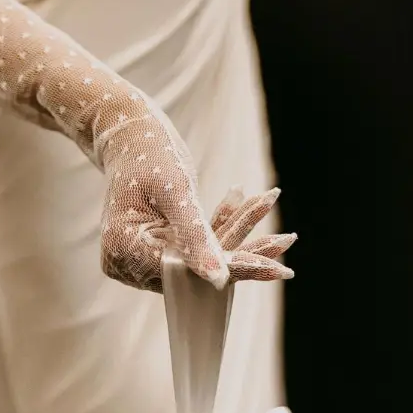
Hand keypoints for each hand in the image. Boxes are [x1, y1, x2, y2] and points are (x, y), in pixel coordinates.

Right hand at [96, 94, 295, 292]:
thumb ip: (195, 238)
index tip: (275, 268)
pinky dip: (227, 228)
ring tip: (286, 234)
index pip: (184, 274)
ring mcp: (143, 256)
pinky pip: (199, 246)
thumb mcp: (176, 193)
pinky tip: (257, 207)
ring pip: (202, 260)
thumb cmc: (149, 151)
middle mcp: (130, 262)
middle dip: (244, 256)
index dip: (230, 270)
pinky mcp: (159, 246)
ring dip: (242, 242)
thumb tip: (218, 282)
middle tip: (289, 242)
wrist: (130, 131)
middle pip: (195, 271)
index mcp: (123, 251)